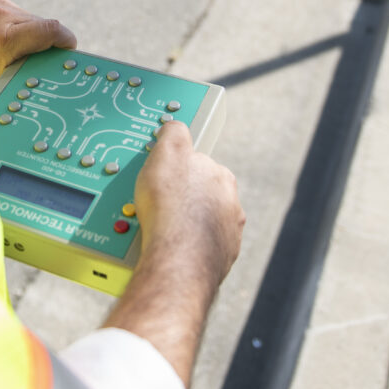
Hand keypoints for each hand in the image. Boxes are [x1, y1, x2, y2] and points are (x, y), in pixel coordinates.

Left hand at [0, 0, 76, 102]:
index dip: (66, 40)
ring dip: (31, 35)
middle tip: (39, 62)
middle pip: (42, 25)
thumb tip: (57, 76)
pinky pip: (19, 14)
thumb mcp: (0, 85)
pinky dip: (19, 27)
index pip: (51, 29)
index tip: (70, 51)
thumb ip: (28, 74)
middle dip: (45, 43)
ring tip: (16, 52)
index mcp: (2, 37)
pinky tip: (8, 40)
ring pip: (32, 19)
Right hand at [135, 121, 244, 286]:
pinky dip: (186, 248)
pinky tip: (168, 248)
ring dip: (185, 225)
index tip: (164, 179)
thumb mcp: (168, 151)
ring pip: (203, 225)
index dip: (179, 171)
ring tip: (158, 229)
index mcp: (222, 177)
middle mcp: (231, 206)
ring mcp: (227, 235)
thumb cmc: (173, 205)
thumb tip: (176, 126)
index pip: (201, 166)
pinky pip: (199, 250)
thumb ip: (174, 133)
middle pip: (203, 197)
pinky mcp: (220, 262)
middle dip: (183, 200)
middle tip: (157, 205)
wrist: (177, 257)